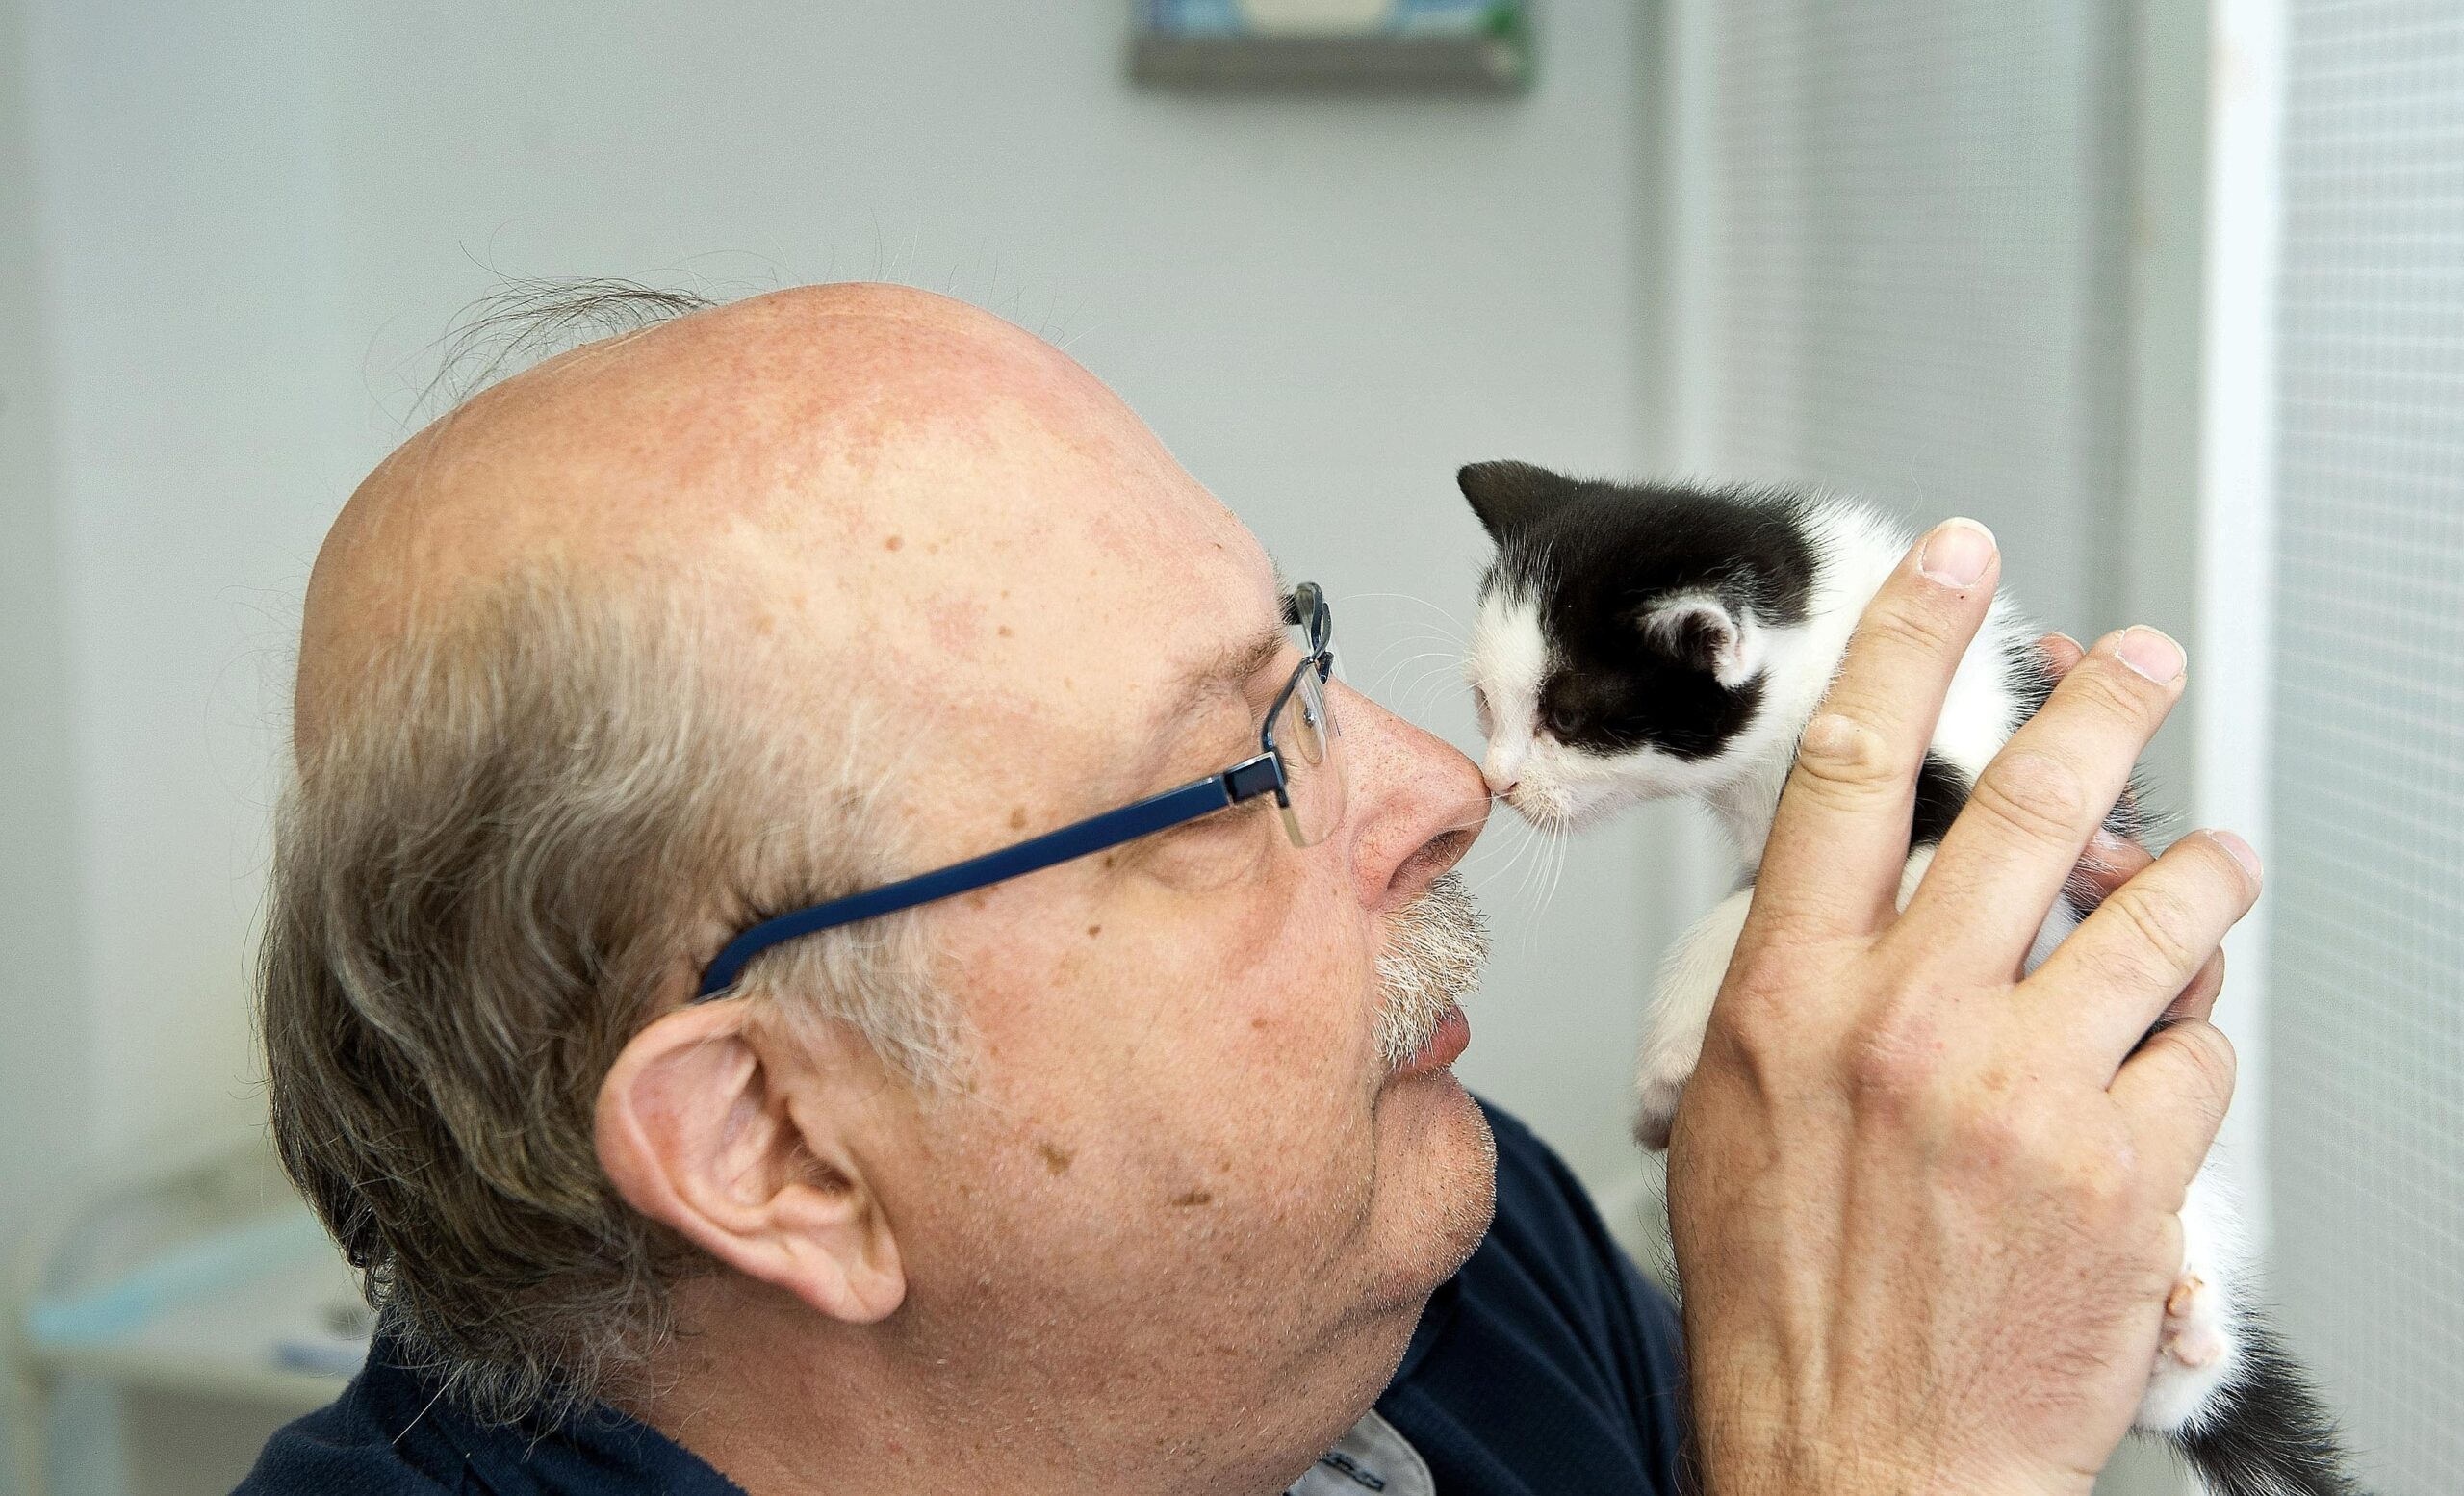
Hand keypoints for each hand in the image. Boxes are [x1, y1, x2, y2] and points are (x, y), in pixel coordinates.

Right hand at [1667, 521, 2257, 1495]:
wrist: (1860, 1466)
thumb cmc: (1789, 1306)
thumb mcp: (1739, 1118)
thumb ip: (1803, 994)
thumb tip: (1875, 906)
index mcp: (1790, 997)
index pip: (1850, 767)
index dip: (1911, 638)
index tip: (1955, 561)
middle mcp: (1904, 1022)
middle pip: (2027, 803)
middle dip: (2103, 703)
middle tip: (2139, 656)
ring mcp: (2022, 1090)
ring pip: (2159, 913)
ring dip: (2200, 875)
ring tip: (2208, 865)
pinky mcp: (2128, 1169)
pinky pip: (2201, 1048)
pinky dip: (2194, 1042)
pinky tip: (2160, 1069)